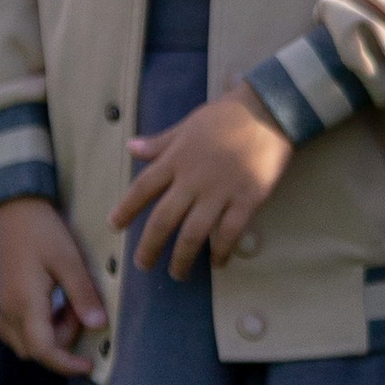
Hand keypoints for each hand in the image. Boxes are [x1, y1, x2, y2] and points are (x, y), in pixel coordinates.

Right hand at [0, 194, 107, 375]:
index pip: (43, 350)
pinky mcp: (0, 298)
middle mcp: (7, 310)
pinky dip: (39, 326)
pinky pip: (17, 328)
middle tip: (81, 311)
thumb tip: (99, 326)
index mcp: (24, 303)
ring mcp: (0, 305)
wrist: (12, 207)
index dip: (66, 364)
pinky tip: (56, 302)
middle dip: (62, 343)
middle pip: (34, 350)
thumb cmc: (42, 230)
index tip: (89, 365)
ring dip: (50, 335)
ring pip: (24, 341)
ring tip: (70, 304)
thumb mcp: (69, 260)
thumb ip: (83, 295)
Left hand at [111, 82, 296, 277]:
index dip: (126, 209)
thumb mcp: (188, 124)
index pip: (142, 188)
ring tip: (177, 273)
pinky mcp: (247, 199)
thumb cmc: (226, 115)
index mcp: (176, 159)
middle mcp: (193, 179)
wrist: (270, 110)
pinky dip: (221, 251)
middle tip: (144, 264)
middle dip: (150, 247)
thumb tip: (130, 148)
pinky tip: (217, 262)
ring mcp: (220, 192)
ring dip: (182, 258)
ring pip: (193, 233)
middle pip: (163, 220)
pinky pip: (230, 233)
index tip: (114, 226)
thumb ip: (160, 142)